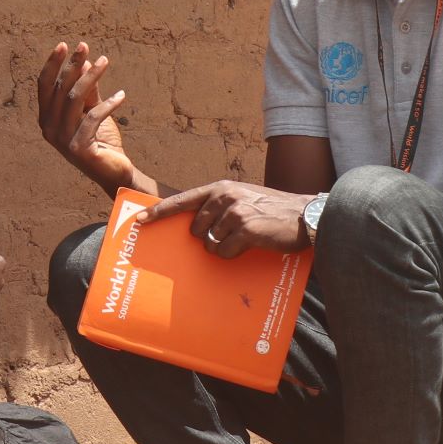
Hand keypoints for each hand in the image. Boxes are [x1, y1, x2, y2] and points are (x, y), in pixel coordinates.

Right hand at [35, 42, 134, 193]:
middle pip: (59, 88)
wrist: (114, 171)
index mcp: (47, 118)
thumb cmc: (101, 140)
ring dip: (91, 76)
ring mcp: (62, 140)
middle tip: (84, 46)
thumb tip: (84, 63)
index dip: (52, 65)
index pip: (44, 86)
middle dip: (72, 64)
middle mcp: (49, 129)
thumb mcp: (92, 110)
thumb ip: (87, 91)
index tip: (63, 45)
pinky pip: (93, 116)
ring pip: (75, 98)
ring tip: (105, 61)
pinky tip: (122, 95)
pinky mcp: (78, 148)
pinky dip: (109, 104)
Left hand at [140, 180, 311, 257]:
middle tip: (234, 234)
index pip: (181, 200)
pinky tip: (251, 245)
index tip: (139, 220)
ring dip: (224, 247)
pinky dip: (234, 255)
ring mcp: (233, 213)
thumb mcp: (242, 197)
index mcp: (219, 188)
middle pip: (195, 230)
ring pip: (209, 244)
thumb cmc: (271, 210)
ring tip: (246, 238)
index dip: (158, 212)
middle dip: (209, 238)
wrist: (303, 215)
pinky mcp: (244, 230)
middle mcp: (223, 197)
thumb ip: (218, 205)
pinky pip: (224, 253)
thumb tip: (195, 227)